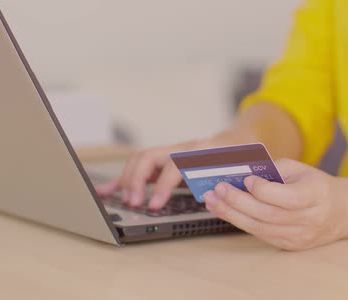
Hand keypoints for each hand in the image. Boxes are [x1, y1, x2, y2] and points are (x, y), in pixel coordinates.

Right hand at [95, 133, 247, 209]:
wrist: (238, 141)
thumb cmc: (240, 159)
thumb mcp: (237, 171)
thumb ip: (224, 182)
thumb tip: (216, 197)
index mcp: (200, 151)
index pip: (174, 165)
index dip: (162, 185)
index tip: (154, 205)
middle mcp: (181, 148)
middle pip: (149, 156)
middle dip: (137, 180)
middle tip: (134, 203)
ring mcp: (170, 151)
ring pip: (140, 158)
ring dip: (128, 179)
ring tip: (124, 200)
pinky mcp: (163, 159)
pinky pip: (139, 167)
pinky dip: (122, 179)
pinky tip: (107, 190)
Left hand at [203, 159, 347, 250]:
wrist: (343, 211)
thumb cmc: (317, 185)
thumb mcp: (301, 169)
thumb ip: (274, 169)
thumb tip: (241, 170)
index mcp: (316, 195)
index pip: (288, 198)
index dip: (264, 190)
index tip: (246, 179)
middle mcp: (310, 219)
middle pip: (268, 215)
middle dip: (238, 202)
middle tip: (218, 189)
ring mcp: (300, 236)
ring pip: (260, 228)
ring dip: (232, 214)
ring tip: (213, 200)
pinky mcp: (290, 245)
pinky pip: (261, 234)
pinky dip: (240, 222)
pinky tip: (225, 210)